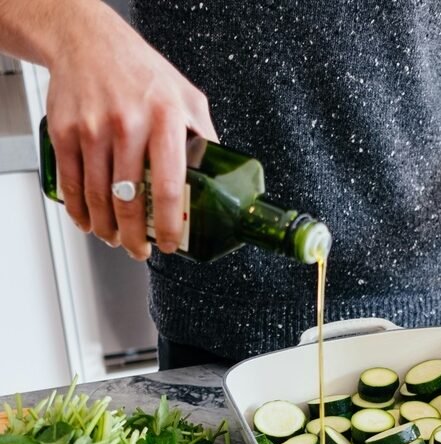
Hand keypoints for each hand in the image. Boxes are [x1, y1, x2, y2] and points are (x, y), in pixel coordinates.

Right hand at [44, 2, 216, 259]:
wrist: (89, 42)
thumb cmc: (143, 71)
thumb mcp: (188, 97)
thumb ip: (205, 136)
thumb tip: (220, 176)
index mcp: (166, 118)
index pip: (170, 185)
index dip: (171, 223)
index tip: (173, 243)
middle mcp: (129, 124)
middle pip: (129, 199)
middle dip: (136, 236)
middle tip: (141, 250)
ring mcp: (93, 129)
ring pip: (98, 197)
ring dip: (107, 228)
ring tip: (117, 239)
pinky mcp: (65, 131)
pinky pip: (71, 182)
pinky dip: (78, 210)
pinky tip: (88, 221)